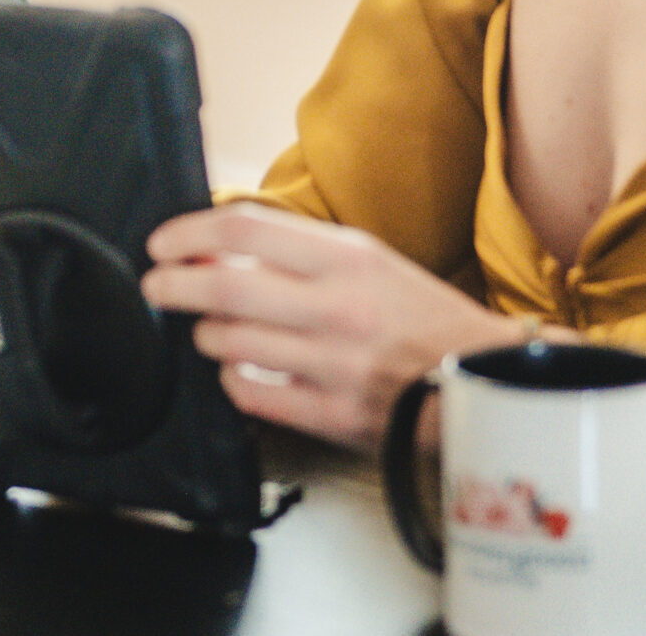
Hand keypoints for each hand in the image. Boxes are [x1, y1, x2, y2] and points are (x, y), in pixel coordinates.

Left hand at [142, 202, 531, 449]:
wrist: (488, 379)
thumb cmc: (418, 315)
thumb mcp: (367, 260)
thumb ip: (295, 250)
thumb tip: (212, 246)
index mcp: (349, 259)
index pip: (243, 230)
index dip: (188, 233)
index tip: (162, 244)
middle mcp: (341, 309)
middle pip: (223, 289)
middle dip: (173, 286)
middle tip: (156, 286)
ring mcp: (338, 366)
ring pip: (230, 344)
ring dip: (205, 334)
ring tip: (209, 329)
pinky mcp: (337, 416)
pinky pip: (252, 394)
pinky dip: (233, 378)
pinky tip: (239, 369)